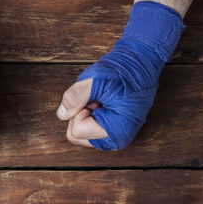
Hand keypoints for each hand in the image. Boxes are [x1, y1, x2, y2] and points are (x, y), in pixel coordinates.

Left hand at [57, 1, 184, 149]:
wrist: (140, 64)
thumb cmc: (122, 71)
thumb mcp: (95, 79)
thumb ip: (76, 97)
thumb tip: (62, 114)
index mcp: (117, 131)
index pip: (76, 131)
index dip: (80, 110)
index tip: (96, 97)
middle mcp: (117, 140)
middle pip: (75, 135)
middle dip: (80, 114)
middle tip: (97, 98)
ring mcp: (114, 137)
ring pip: (79, 132)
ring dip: (84, 113)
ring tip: (101, 99)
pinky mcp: (111, 131)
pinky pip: (85, 127)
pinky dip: (88, 114)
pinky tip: (102, 102)